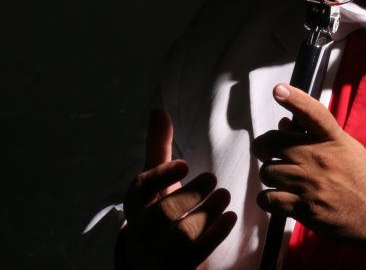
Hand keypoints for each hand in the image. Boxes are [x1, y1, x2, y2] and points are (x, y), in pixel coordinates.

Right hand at [117, 109, 237, 269]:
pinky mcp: (178, 266)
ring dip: (207, 212)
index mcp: (135, 206)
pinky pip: (198, 252)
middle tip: (212, 178)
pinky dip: (216, 233)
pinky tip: (230, 217)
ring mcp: (160, 252)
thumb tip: (158, 110)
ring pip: (182, 233)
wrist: (153, 261)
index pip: (139, 189)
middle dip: (190, 194)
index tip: (185, 163)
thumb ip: (158, 148)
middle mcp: (142, 230)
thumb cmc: (158, 211)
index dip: (161, 175)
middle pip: (162, 213)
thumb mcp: (156, 183)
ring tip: (224, 195)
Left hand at [252, 84, 365, 250]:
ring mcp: (310, 184)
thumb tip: (282, 124)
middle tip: (267, 153)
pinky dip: (267, 199)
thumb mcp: (345, 148)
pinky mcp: (305, 209)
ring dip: (270, 176)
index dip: (294, 99)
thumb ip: (314, 136)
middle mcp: (319, 158)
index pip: (313, 113)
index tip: (278, 90)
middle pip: (272, 144)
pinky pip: (268, 199)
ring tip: (281, 180)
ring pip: (267, 172)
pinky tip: (277, 198)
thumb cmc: (361, 178)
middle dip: (264, 148)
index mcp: (333, 140)